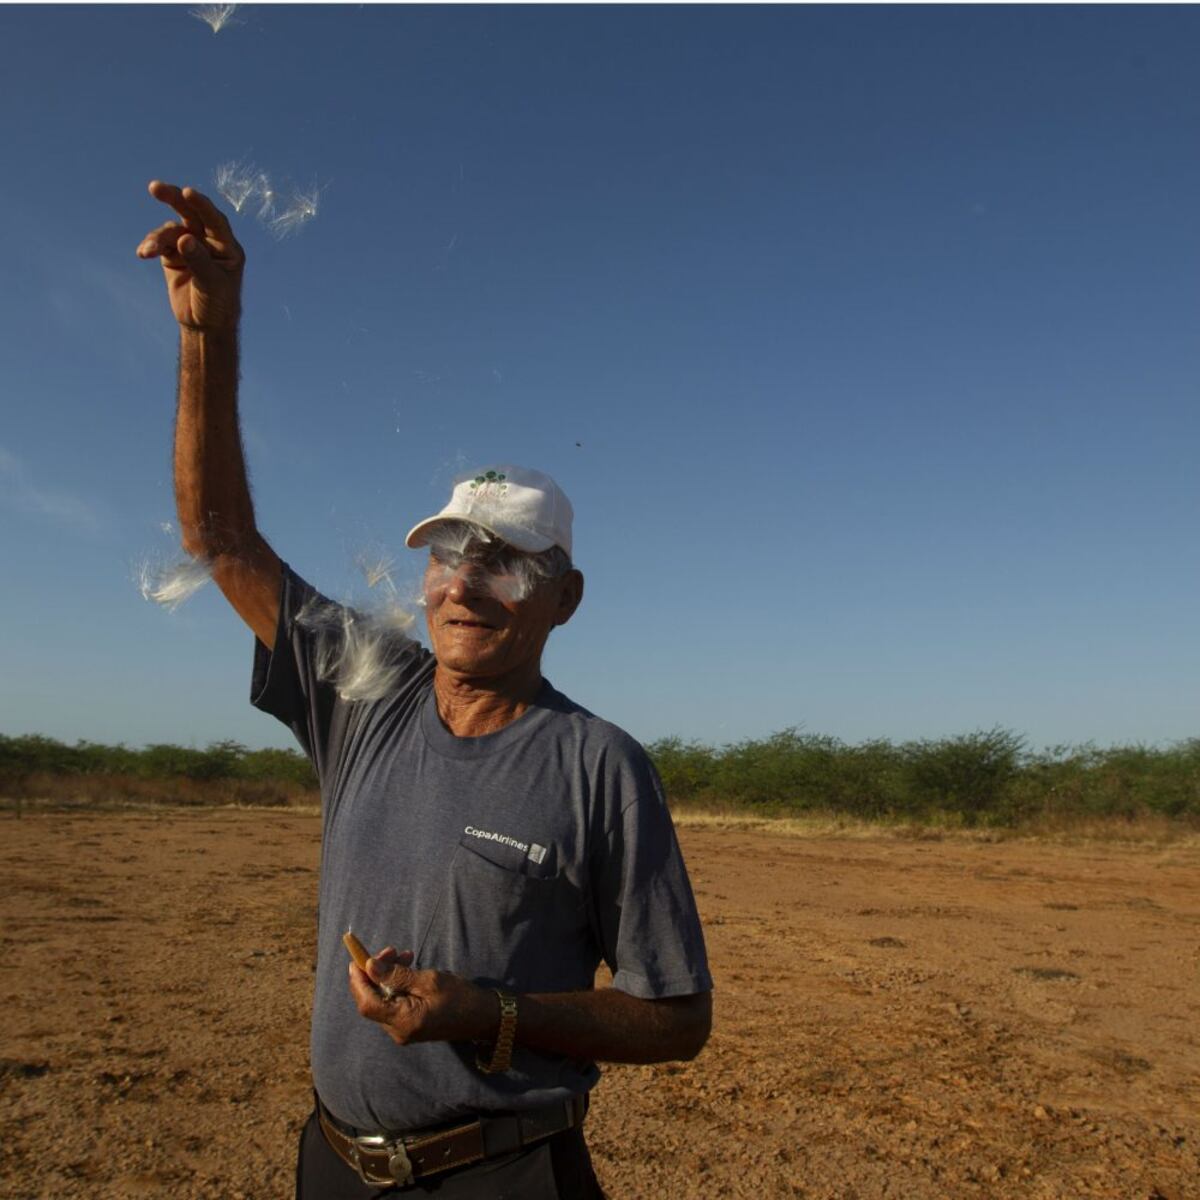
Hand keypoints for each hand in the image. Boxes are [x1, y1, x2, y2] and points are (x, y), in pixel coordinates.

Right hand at [136, 181, 243, 331]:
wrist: (204, 325)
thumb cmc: (217, 305)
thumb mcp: (212, 285)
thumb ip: (199, 261)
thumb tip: (183, 237)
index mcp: (227, 247)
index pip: (215, 220)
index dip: (202, 205)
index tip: (187, 192)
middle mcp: (209, 241)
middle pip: (191, 213)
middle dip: (173, 199)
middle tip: (155, 188)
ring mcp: (190, 245)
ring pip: (170, 230)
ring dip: (156, 238)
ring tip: (147, 252)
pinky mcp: (172, 254)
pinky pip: (159, 242)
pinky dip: (150, 246)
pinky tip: (143, 253)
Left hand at [348, 947, 498, 1045]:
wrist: (484, 1017)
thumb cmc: (460, 997)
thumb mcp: (429, 981)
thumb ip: (398, 975)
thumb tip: (369, 966)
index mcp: (403, 1022)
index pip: (368, 1003)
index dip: (358, 981)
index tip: (356, 959)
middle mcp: (398, 1030)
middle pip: (373, 1001)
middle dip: (374, 974)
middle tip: (389, 950)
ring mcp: (404, 1030)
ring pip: (383, 1000)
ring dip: (387, 976)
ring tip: (403, 954)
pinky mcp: (411, 1025)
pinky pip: (394, 1003)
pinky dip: (396, 985)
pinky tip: (407, 967)